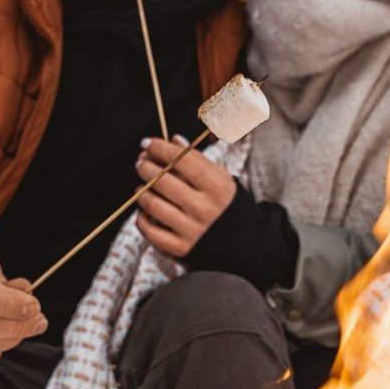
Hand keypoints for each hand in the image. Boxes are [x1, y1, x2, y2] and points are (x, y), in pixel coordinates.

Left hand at [134, 137, 235, 257]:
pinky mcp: (182, 249)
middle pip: (162, 181)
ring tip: (142, 187)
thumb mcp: (223, 180)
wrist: (248, 246)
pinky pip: (151, 231)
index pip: (181, 159)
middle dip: (145, 167)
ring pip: (153, 205)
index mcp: (218, 187)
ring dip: (142, 192)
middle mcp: (205, 208)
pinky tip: (145, 211)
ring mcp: (192, 230)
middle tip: (141, 164)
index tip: (146, 143)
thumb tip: (174, 140)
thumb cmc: (230, 207)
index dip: (160, 148)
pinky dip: (141, 218)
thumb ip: (198, 161)